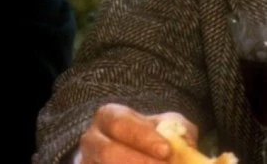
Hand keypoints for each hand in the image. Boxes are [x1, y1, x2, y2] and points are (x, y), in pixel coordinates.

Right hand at [78, 103, 197, 163]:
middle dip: (137, 162)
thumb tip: (186, 143)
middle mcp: (92, 140)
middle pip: (107, 152)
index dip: (142, 137)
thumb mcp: (164, 126)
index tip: (166, 150)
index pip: (120, 123)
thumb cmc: (150, 138)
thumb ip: (177, 131)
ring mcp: (89, 163)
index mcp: (108, 117)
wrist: (131, 151)